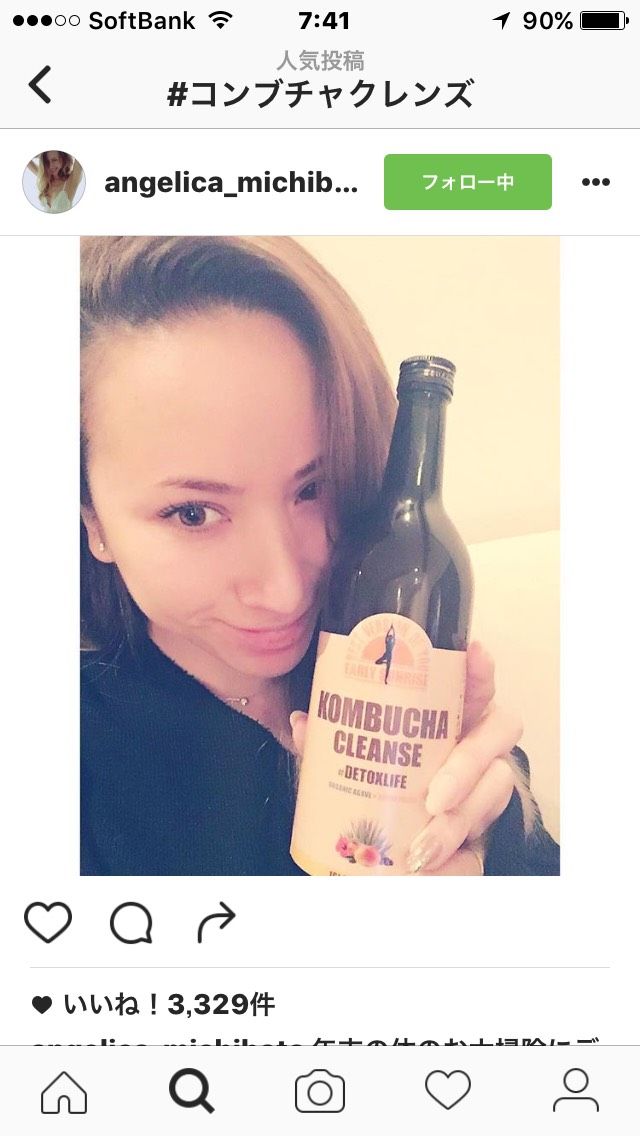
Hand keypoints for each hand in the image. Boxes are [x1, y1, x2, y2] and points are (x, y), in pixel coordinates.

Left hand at [290, 641, 521, 876]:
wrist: (374, 855)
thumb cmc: (371, 787)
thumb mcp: (347, 762)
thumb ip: (328, 741)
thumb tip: (304, 721)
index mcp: (447, 718)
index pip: (474, 684)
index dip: (480, 669)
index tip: (474, 653)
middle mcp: (475, 746)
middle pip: (499, 735)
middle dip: (468, 765)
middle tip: (433, 798)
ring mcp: (483, 790)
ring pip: (495, 793)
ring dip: (459, 823)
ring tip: (422, 848)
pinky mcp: (480, 838)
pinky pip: (481, 852)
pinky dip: (456, 866)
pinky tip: (430, 873)